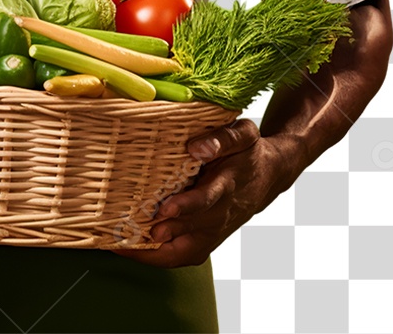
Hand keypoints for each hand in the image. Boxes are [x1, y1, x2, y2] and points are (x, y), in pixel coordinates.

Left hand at [114, 119, 297, 268]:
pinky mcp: (209, 239)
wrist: (269, 176)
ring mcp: (215, 230)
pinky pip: (184, 255)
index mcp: (228, 184)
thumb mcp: (243, 135)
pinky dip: (160, 257)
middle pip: (192, 229)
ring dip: (156, 252)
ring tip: (123, 245)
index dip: (187, 205)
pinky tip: (134, 249)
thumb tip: (196, 147)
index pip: (208, 199)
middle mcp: (222, 213)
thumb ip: (223, 138)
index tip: (166, 208)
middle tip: (132, 231)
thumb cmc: (248, 152)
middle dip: (164, 232)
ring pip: (187, 251)